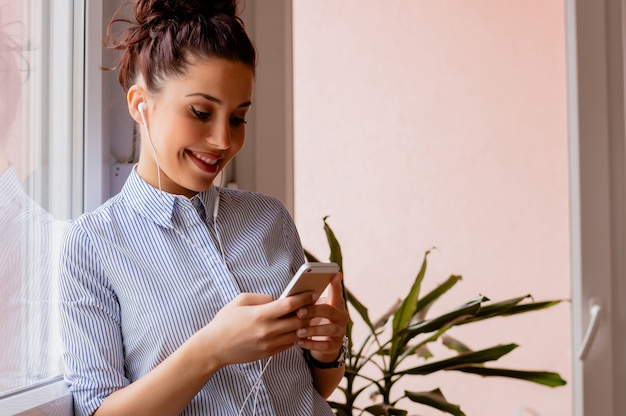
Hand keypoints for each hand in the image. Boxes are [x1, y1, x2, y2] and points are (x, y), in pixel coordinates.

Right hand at [197, 291, 316, 366]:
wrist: (214, 347)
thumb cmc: (225, 321)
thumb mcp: (240, 300)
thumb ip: (262, 298)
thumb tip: (278, 299)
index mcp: (260, 315)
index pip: (289, 305)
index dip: (304, 298)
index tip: (312, 293)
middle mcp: (267, 331)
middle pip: (298, 321)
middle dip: (309, 312)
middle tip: (315, 304)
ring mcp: (269, 344)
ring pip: (296, 334)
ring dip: (304, 325)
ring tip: (308, 316)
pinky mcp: (268, 353)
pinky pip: (289, 344)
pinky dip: (295, 336)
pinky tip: (295, 328)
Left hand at [295, 273, 347, 361]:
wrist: (323, 345)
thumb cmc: (316, 321)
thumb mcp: (315, 309)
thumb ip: (309, 301)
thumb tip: (294, 294)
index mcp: (336, 305)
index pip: (337, 292)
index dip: (336, 284)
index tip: (336, 274)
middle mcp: (341, 317)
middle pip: (330, 311)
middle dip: (314, 311)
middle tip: (300, 312)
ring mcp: (340, 332)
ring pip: (329, 329)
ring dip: (313, 330)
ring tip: (298, 331)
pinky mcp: (336, 346)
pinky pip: (325, 345)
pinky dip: (311, 344)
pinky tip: (300, 341)